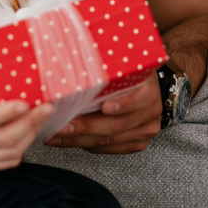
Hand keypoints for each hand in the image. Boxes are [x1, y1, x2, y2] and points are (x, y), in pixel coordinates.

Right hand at [0, 39, 53, 168]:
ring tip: (41, 119)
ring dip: (28, 138)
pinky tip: (27, 137)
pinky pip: (3, 164)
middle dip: (30, 125)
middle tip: (46, 108)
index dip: (7, 113)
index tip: (25, 102)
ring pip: (7, 154)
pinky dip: (19, 152)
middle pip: (4, 139)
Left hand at [43, 73, 161, 153]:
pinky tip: (68, 140)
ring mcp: (145, 129)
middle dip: (86, 127)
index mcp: (148, 89)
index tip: (103, 107)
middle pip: (117, 124)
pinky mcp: (137, 142)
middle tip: (63, 125)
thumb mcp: (120, 63)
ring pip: (110, 140)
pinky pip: (110, 148)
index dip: (121, 105)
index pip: (137, 99)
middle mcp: (150, 111)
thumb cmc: (125, 71)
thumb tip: (74, 60)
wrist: (143, 86)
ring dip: (80, 138)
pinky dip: (87, 144)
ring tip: (57, 134)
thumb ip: (105, 66)